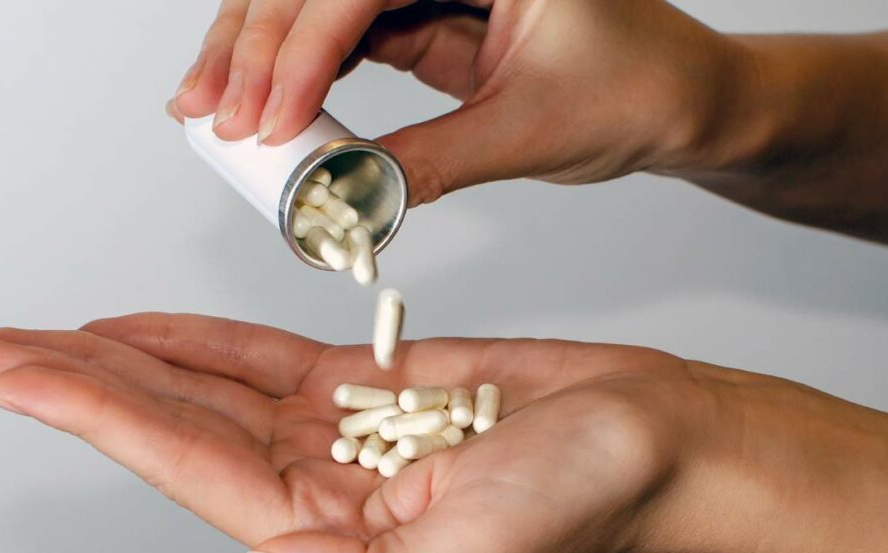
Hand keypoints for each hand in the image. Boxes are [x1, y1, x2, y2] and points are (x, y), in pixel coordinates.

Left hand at [0, 314, 887, 552]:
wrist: (651, 432)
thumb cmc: (588, 497)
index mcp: (334, 535)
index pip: (186, 466)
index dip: (91, 415)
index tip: (13, 374)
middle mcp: (321, 487)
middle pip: (176, 427)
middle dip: (80, 385)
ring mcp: (339, 434)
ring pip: (210, 389)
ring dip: (129, 359)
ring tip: (49, 334)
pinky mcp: (369, 386)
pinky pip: (266, 360)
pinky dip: (204, 340)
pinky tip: (151, 329)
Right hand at [169, 0, 745, 204]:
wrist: (679, 101)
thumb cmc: (639, 90)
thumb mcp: (530, 130)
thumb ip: (431, 160)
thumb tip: (346, 197)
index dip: (303, 48)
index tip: (266, 118)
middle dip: (255, 44)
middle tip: (208, 109)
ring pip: (320, 5)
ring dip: (261, 55)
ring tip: (212, 109)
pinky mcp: (423, 16)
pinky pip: (344, 36)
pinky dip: (300, 72)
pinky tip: (264, 105)